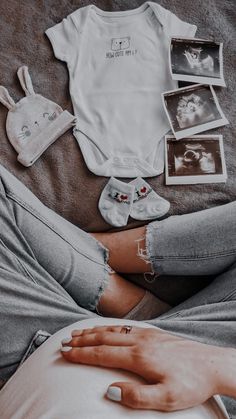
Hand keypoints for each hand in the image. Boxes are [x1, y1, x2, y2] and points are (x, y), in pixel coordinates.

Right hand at [61, 325, 226, 411]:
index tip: (65, 353)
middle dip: (82, 340)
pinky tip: (108, 328)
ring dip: (94, 331)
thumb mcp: (167, 399)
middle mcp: (141, 341)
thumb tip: (110, 390)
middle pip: (104, 338)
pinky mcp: (156, 333)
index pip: (103, 353)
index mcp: (140, 357)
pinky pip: (126, 326)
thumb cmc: (191, 384)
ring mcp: (148, 335)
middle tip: (64, 342)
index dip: (82, 354)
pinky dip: (110, 326)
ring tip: (78, 333)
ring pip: (114, 329)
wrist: (213, 365)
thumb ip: (137, 397)